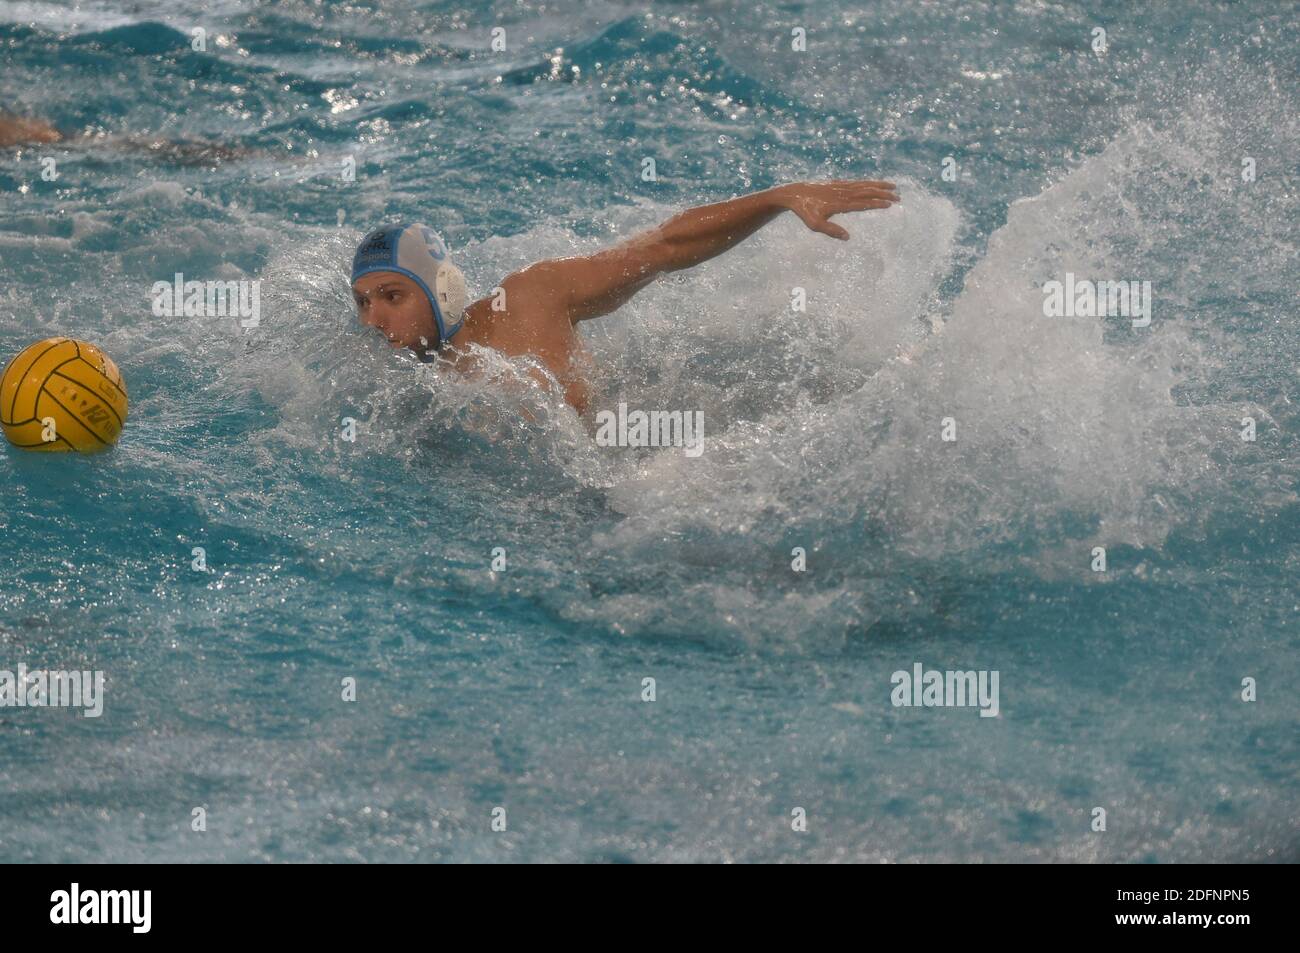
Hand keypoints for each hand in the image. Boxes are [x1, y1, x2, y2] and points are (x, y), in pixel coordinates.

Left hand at [777, 179, 899, 239]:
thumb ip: (831, 231)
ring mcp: (840, 186)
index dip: (876, 203)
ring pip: (863, 184)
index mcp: (840, 203)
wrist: (794, 193)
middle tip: (898, 196)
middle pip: (867, 192)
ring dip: (878, 185)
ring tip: (892, 186)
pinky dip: (867, 182)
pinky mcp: (837, 183)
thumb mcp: (815, 225)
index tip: (889, 204)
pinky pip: (856, 182)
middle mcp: (842, 193)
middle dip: (883, 194)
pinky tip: (873, 184)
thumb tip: (847, 237)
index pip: (862, 203)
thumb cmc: (805, 211)